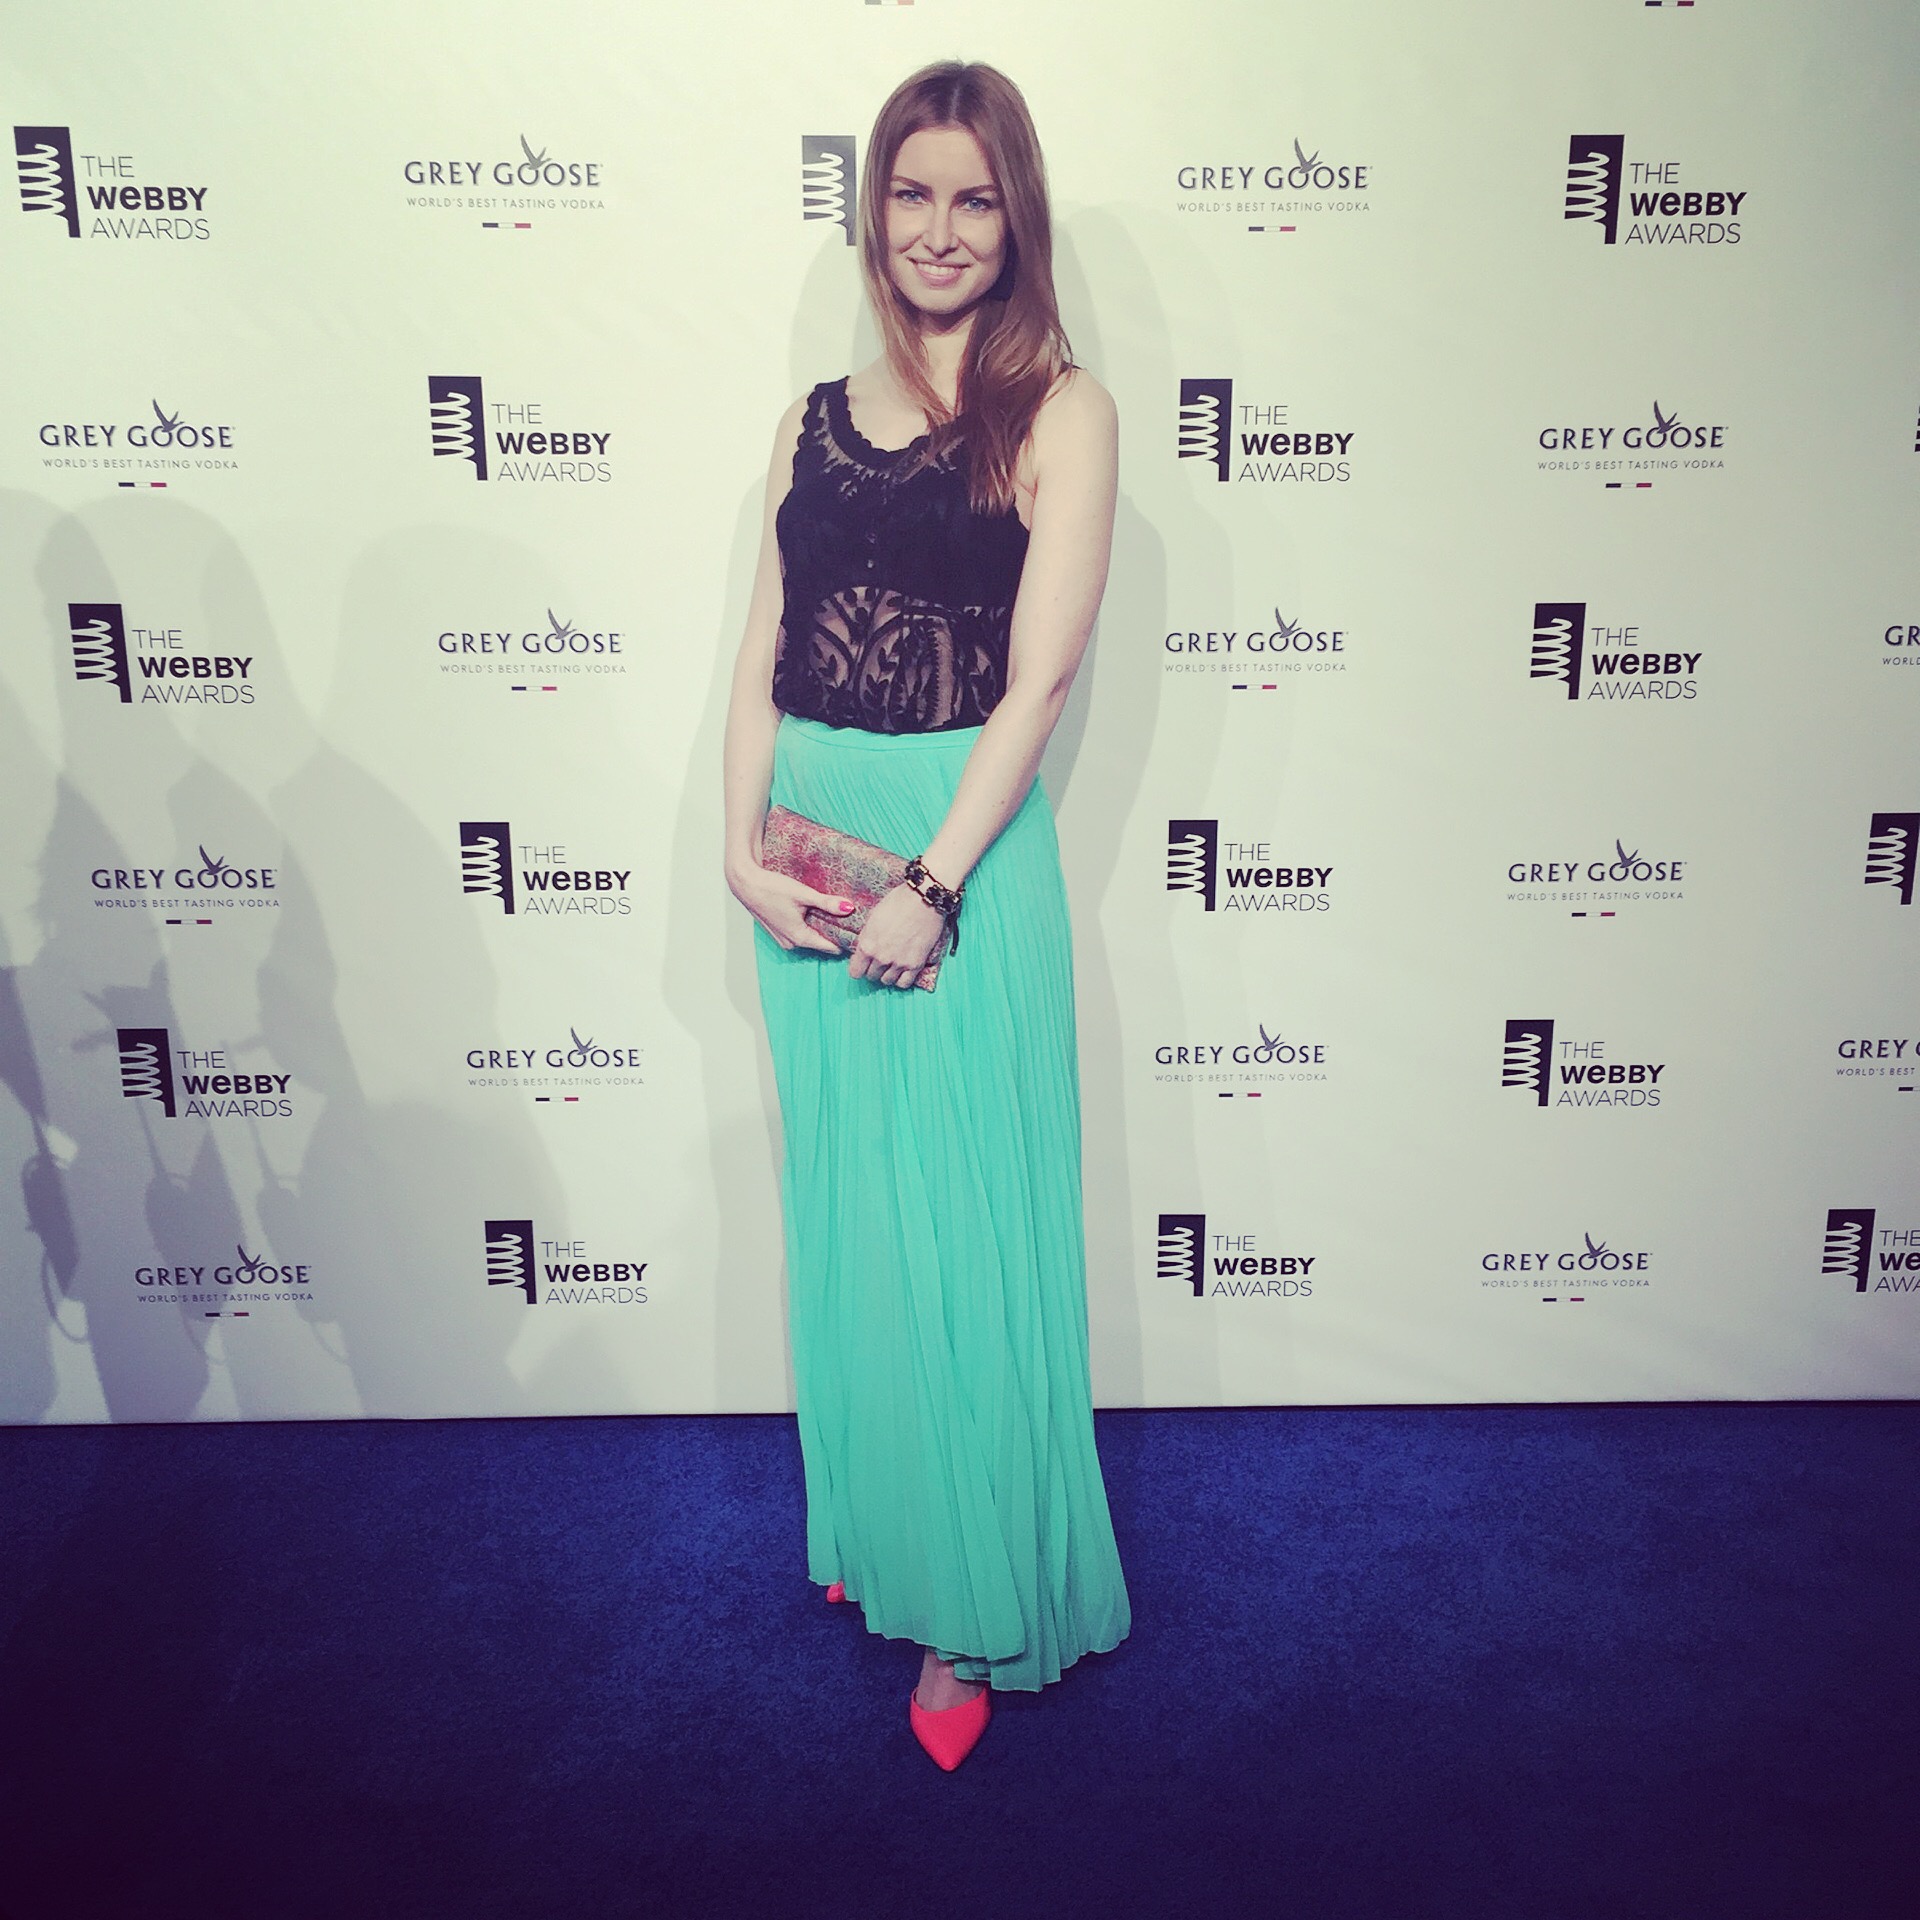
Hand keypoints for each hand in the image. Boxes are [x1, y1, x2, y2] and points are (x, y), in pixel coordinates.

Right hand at [728, 859, 854, 954]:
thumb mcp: (803, 894)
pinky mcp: (777, 930)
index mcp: (799, 937)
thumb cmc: (771, 888)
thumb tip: (849, 908)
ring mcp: (782, 938)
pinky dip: (808, 924)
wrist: (745, 883)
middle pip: (820, 942)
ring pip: (809, 936)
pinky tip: (813, 911)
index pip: (831, 947)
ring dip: (820, 927)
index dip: (845, 940)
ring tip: (834, 914)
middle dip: (834, 932)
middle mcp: (791, 943)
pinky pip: (799, 932)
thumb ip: (827, 903)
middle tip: (849, 920)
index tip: (857, 932)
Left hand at [849, 882, 947, 988]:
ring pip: (887, 981)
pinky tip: (902, 970)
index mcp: (867, 945)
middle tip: (880, 960)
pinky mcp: (915, 964)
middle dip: (874, 969)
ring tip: (892, 963)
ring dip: (888, 974)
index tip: (863, 964)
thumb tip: (865, 948)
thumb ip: (868, 937)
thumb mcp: (873, 917)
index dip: (859, 968)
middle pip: (871, 976)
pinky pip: (904, 983)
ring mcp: (898, 962)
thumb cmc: (898, 902)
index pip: (855, 972)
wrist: (924, 899)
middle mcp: (880, 957)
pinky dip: (902, 979)